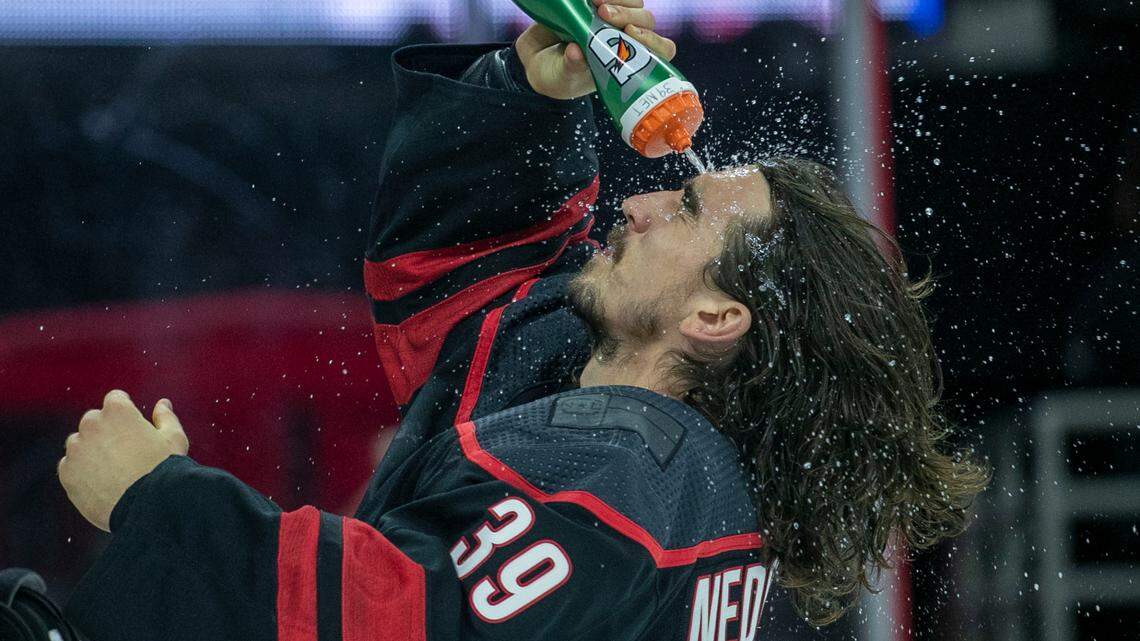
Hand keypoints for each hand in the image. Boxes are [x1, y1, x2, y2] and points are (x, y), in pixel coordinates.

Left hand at [59, 390, 189, 531]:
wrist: (148, 506)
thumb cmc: (164, 469)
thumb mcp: (174, 438)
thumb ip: (165, 417)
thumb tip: (163, 404)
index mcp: (118, 411)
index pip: (115, 399)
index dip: (126, 411)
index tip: (132, 425)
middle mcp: (92, 424)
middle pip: (94, 420)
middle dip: (106, 430)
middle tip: (124, 451)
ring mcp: (77, 449)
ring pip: (79, 442)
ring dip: (91, 450)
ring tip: (112, 469)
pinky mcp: (67, 472)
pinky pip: (69, 465)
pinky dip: (81, 471)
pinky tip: (101, 482)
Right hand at [515, 0, 676, 99]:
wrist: (536, 58)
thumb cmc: (557, 75)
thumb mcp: (561, 76)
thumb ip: (571, 67)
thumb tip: (576, 52)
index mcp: (627, 61)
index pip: (659, 49)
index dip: (654, 40)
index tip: (631, 35)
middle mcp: (625, 37)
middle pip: (644, 21)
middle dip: (628, 15)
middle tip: (604, 15)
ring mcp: (613, 19)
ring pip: (633, 3)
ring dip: (619, 0)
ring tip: (596, 1)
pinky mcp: (597, 4)